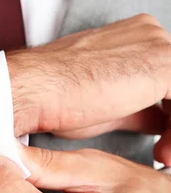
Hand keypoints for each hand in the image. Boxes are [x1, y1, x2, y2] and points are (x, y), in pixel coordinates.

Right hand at [7, 14, 170, 138]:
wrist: (34, 92)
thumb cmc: (55, 99)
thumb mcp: (106, 107)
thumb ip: (137, 109)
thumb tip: (156, 120)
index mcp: (134, 37)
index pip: (164, 80)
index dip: (166, 114)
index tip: (158, 142)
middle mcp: (149, 34)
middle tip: (163, 154)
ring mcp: (158, 45)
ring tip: (164, 157)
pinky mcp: (164, 64)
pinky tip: (163, 151)